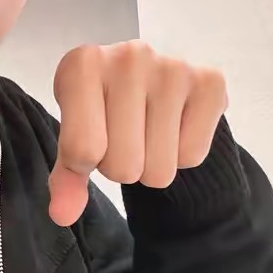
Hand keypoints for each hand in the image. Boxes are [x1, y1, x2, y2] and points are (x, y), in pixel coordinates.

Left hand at [48, 40, 228, 226]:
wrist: (146, 78)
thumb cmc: (100, 106)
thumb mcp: (73, 133)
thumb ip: (66, 176)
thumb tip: (62, 215)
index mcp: (83, 64)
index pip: (82, 150)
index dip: (84, 163)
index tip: (88, 140)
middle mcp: (128, 57)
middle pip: (124, 167)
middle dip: (121, 166)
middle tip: (122, 136)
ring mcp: (172, 67)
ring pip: (160, 169)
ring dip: (152, 164)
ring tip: (146, 130)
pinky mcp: (210, 81)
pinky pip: (192, 156)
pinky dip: (181, 153)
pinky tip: (173, 124)